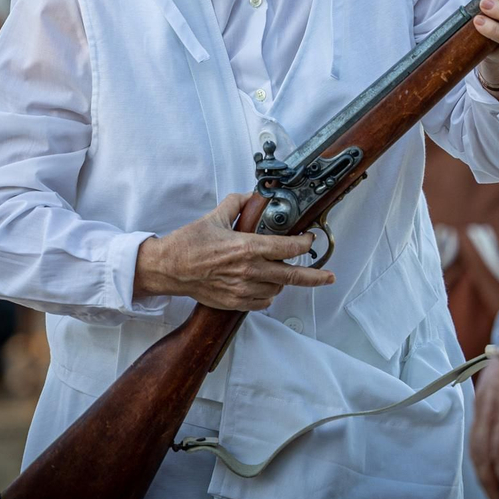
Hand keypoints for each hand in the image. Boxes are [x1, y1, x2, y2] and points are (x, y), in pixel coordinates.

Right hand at [133, 193, 335, 310]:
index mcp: (247, 247)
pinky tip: (266, 286)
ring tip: (280, 271)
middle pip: (292, 275)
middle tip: (329, 276)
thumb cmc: (189, 243)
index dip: (304, 244)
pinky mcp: (234, 302)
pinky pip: (262, 302)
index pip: (287, 247)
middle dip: (315, 277)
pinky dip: (268, 295)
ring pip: (277, 288)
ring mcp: (243, 289)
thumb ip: (236, 204)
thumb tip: (250, 196)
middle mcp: (249, 270)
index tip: (310, 240)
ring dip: (283, 280)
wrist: (169, 268)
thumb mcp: (214, 217)